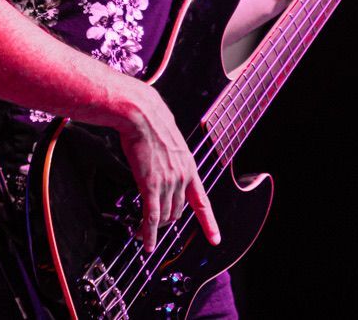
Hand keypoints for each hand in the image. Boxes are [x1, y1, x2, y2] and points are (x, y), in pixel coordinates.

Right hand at [115, 81, 219, 252]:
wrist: (142, 114)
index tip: (215, 238)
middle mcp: (182, 177)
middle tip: (155, 225)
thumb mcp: (170, 143)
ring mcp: (168, 182)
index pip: (202, 201)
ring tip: (143, 232)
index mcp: (189, 166)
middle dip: (167, 220)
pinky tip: (145, 242)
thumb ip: (172, 159)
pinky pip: (151, 217)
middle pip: (178, 211)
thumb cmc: (153, 123)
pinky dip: (149, 233)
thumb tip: (165, 163)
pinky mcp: (150, 185)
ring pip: (165, 216)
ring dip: (156, 228)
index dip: (208, 223)